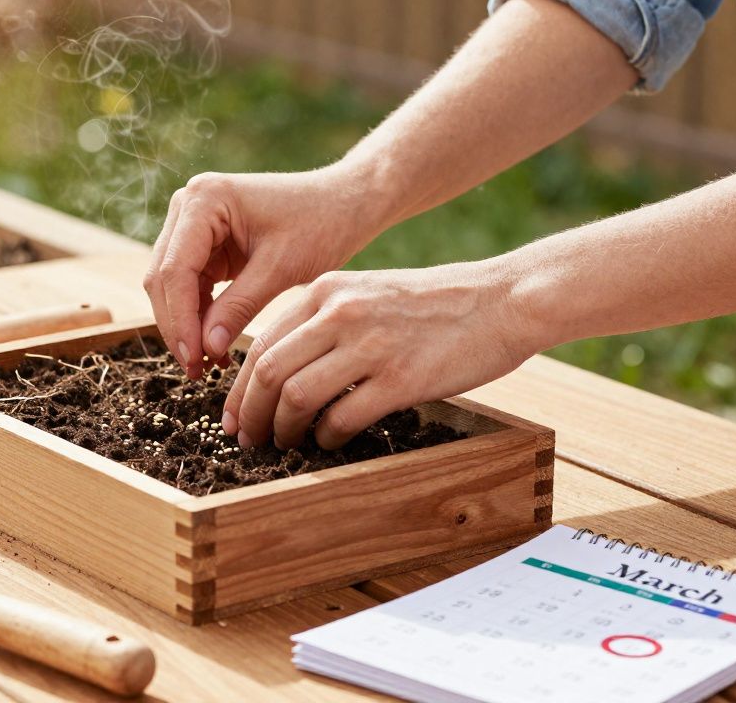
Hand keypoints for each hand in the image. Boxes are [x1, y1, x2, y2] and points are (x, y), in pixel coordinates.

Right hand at [143, 167, 389, 377]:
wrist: (345, 203)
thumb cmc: (321, 223)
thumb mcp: (281, 268)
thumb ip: (240, 306)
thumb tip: (206, 349)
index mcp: (205, 199)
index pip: (175, 270)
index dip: (180, 319)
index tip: (193, 358)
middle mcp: (189, 205)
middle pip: (164, 278)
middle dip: (178, 326)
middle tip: (195, 370)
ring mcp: (192, 223)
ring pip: (171, 286)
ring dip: (186, 325)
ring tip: (207, 363)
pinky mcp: (204, 243)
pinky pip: (189, 286)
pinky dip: (199, 317)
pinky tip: (215, 346)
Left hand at [221, 262, 535, 448]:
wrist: (501, 300)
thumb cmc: (433, 304)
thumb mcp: (366, 293)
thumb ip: (323, 321)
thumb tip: (278, 370)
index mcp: (326, 290)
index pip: (262, 345)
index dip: (240, 389)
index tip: (234, 417)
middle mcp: (340, 313)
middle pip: (270, 372)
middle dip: (251, 415)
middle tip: (249, 441)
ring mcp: (370, 344)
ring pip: (296, 396)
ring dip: (284, 430)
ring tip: (287, 445)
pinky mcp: (401, 377)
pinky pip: (342, 417)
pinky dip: (327, 437)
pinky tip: (330, 442)